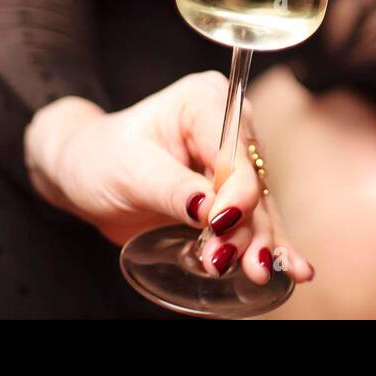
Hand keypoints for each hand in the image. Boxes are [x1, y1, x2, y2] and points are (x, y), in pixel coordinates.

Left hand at [24, 72, 311, 283]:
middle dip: (248, 225)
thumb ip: (171, 189)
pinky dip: (269, 245)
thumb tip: (209, 211)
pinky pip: (254, 221)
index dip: (234, 190)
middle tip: (239, 262)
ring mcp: (233, 162)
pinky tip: (293, 268)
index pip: (232, 151)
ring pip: (257, 206)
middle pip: (251, 181)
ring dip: (259, 242)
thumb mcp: (127, 170)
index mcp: (204, 102)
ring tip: (259, 273)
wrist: (82, 173)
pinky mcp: (230, 195)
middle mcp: (229, 128)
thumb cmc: (98, 158)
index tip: (221, 225)